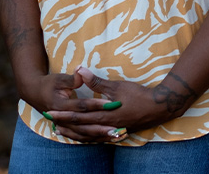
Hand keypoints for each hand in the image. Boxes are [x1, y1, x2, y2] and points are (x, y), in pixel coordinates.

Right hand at [16, 70, 120, 142]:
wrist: (34, 93)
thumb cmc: (48, 84)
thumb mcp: (59, 78)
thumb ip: (72, 78)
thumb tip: (82, 71)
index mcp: (60, 105)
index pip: (81, 106)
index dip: (95, 105)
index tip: (110, 104)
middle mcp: (62, 118)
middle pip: (84, 124)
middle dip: (101, 126)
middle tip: (117, 127)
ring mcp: (63, 125)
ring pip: (83, 134)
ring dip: (99, 135)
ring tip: (115, 136)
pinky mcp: (66, 128)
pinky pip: (81, 136)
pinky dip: (93, 138)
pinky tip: (105, 139)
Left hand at [45, 68, 200, 140]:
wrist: (158, 108)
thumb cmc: (138, 95)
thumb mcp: (117, 86)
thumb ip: (97, 81)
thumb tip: (80, 70)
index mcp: (104, 115)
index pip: (79, 116)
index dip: (63, 115)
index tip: (50, 113)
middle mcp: (105, 126)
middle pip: (80, 127)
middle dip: (64, 125)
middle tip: (50, 123)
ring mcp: (111, 131)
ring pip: (88, 135)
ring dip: (73, 133)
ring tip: (61, 132)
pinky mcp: (117, 132)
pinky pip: (98, 138)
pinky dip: (87, 137)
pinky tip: (83, 136)